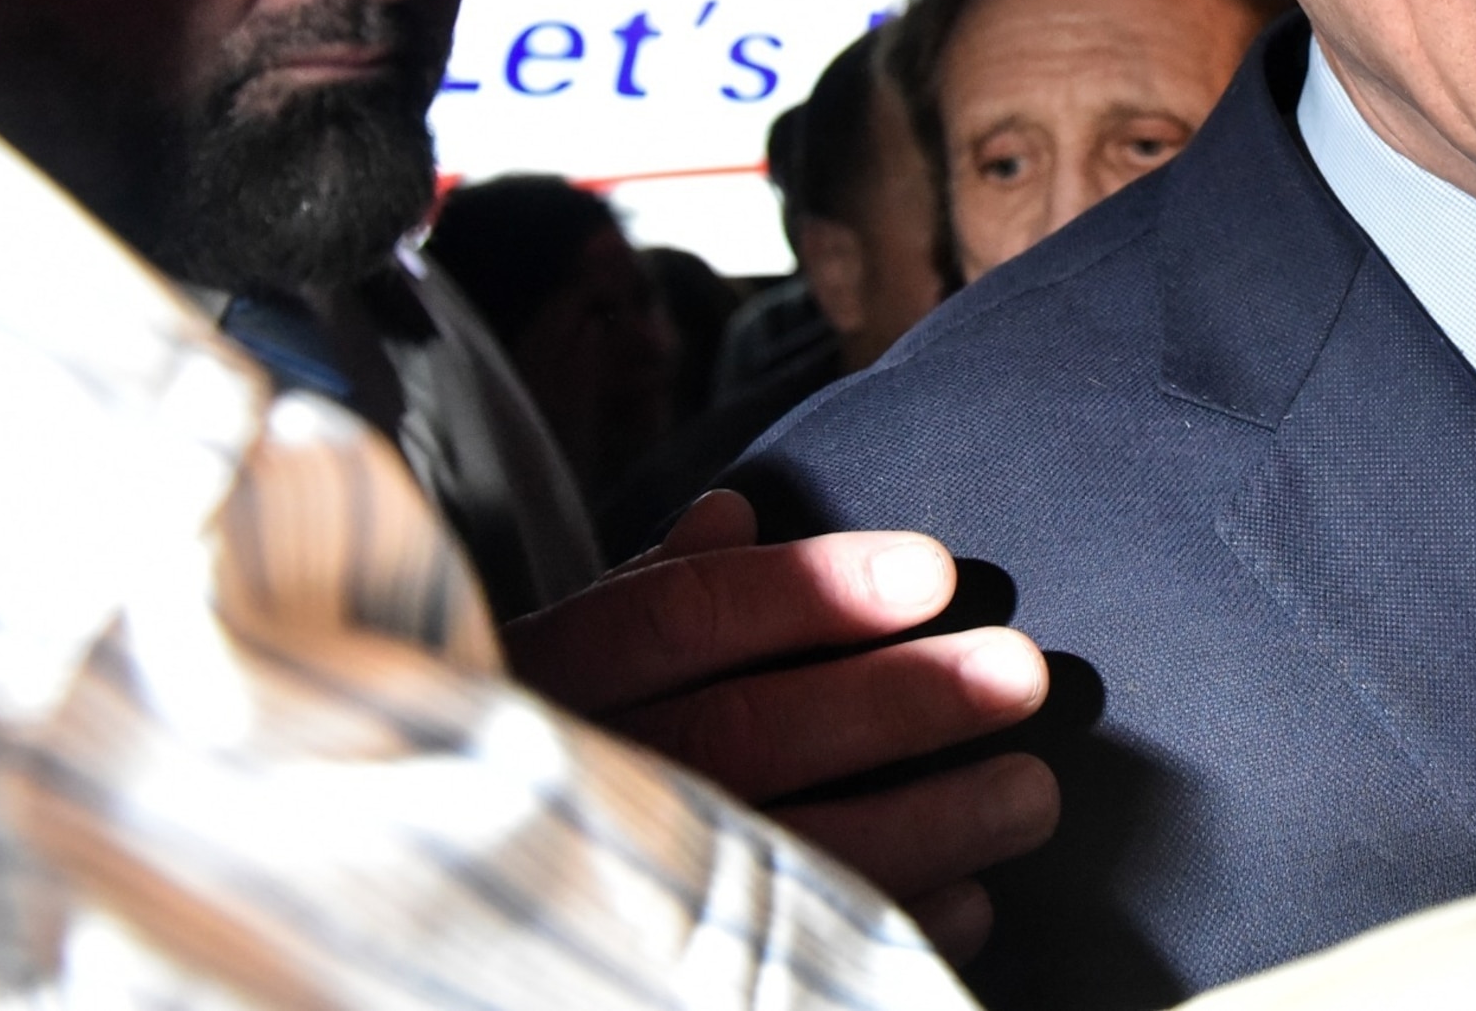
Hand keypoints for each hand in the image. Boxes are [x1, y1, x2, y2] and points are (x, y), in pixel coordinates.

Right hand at [504, 490, 1059, 960]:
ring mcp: (611, 893)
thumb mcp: (564, 659)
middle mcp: (570, 783)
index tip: (936, 570)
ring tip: (1031, 794)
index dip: (811, 591)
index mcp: (545, 681)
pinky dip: (884, 930)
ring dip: (926, 823)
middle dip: (898, 701)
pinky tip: (970, 900)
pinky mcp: (655, 974)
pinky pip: (781, 972)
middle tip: (1020, 675)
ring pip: (780, 853)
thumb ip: (650, 590)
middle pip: (747, 733)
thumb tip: (733, 511)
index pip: (677, 616)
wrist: (444, 891)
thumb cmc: (550, 744)